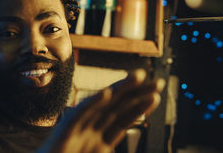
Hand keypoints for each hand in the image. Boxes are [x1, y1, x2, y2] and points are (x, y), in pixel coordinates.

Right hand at [38, 69, 165, 152]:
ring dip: (120, 90)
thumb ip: (107, 147)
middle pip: (116, 108)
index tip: (155, 94)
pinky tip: (107, 94)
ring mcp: (77, 129)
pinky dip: (93, 103)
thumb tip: (117, 143)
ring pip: (101, 106)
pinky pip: (80, 114)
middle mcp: (90, 130)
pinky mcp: (64, 131)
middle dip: (137, 93)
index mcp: (98, 141)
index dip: (139, 106)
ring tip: (138, 77)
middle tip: (158, 81)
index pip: (122, 119)